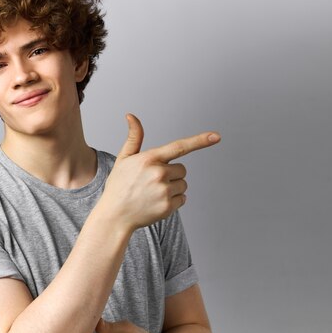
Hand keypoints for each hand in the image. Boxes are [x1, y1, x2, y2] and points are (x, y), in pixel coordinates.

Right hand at [99, 114, 219, 232]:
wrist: (114, 216)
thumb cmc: (119, 186)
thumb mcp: (124, 159)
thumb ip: (134, 138)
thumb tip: (131, 116)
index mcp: (149, 158)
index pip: (179, 146)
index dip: (200, 141)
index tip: (216, 136)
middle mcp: (158, 173)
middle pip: (182, 169)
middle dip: (172, 174)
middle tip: (153, 182)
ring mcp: (164, 191)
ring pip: (183, 184)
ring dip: (173, 188)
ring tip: (153, 193)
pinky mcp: (168, 206)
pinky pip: (183, 199)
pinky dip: (174, 201)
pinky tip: (157, 202)